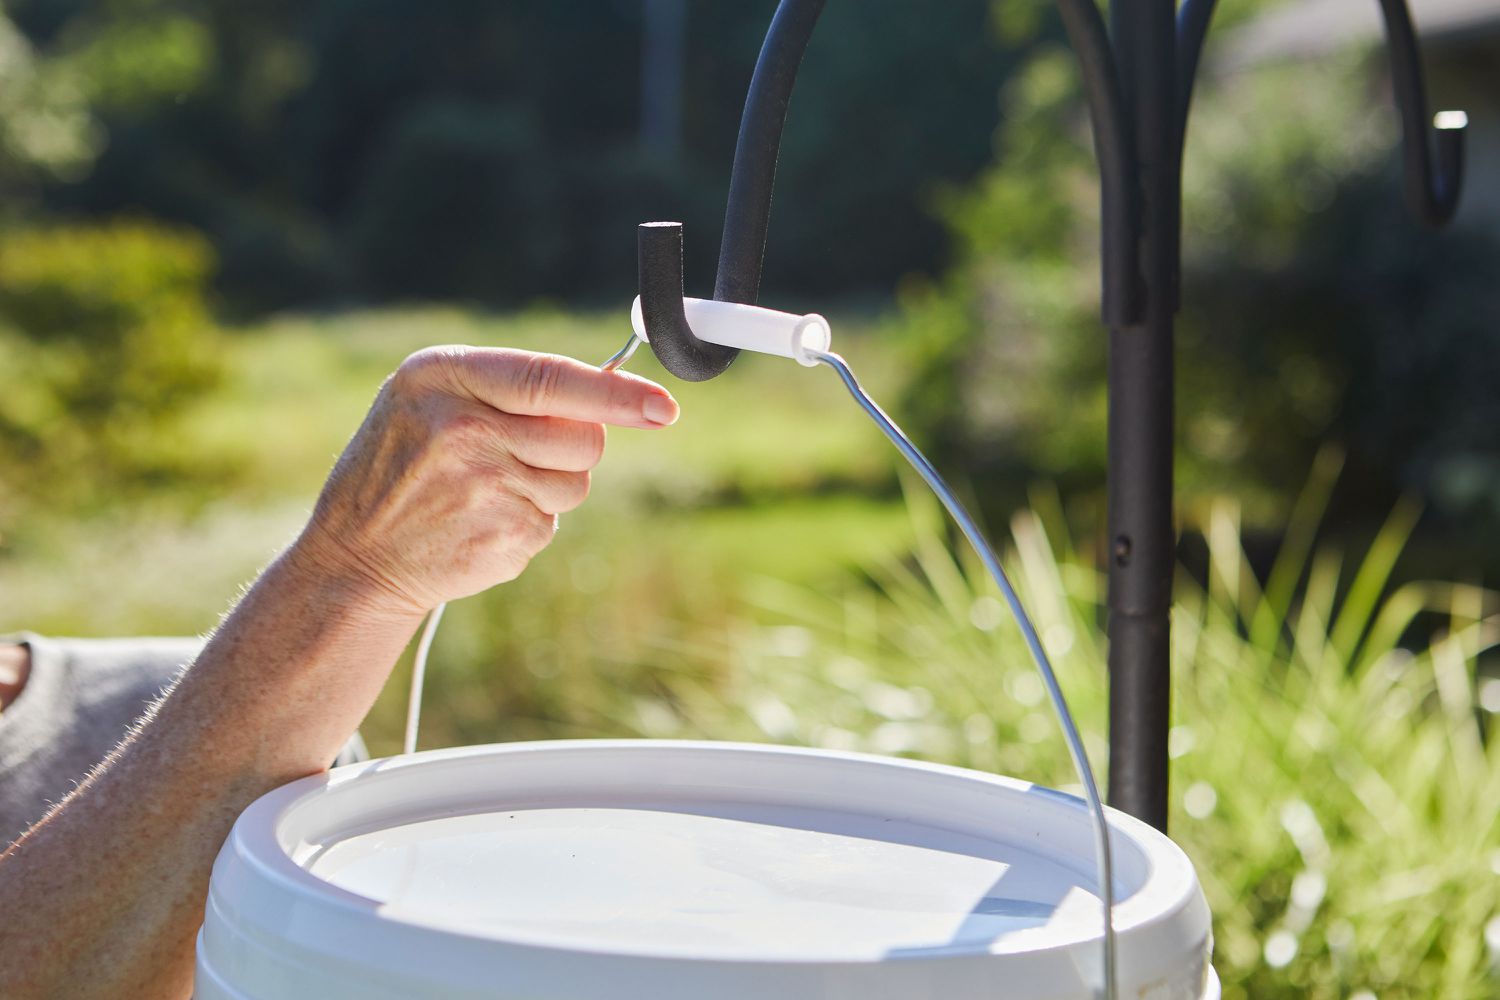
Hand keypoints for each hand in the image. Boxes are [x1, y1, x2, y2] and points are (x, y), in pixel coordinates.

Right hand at [291, 345, 678, 614]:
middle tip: (520, 454)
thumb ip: (510, 386)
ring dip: (548, 487)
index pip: (551, 379)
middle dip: (573, 446)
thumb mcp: (427, 398)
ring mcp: (485, 490)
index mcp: (444, 377)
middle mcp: (465, 430)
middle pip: (583, 437)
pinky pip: (551, 524)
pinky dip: (525, 523)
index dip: (617, 393)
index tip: (664, 407)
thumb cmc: (401, 465)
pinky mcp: (502, 539)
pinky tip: (477, 524)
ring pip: (575, 484)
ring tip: (484, 490)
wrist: (355, 557)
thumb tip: (615, 399)